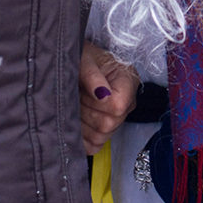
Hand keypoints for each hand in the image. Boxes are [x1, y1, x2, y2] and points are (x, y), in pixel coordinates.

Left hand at [79, 41, 138, 155]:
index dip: (98, 103)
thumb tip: (102, 94)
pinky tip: (75, 119)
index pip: (118, 106)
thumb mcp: (84, 58)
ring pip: (99, 137)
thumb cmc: (82, 57)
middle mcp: (126, 103)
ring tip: (76, 104)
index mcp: (127, 81)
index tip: (86, 91)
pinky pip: (93, 146)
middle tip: (77, 95)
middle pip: (108, 124)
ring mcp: (116, 119)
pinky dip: (80, 136)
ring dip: (81, 123)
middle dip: (86, 112)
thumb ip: (92, 75)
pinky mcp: (103, 131)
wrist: (75, 61)